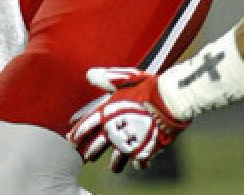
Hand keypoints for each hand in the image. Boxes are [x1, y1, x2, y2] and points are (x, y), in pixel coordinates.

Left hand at [68, 67, 189, 172]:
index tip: (72, 139)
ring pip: (117, 159)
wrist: (171, 101)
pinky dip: (139, 162)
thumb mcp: (125, 78)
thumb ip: (106, 79)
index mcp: (108, 112)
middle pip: (97, 145)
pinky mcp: (146, 151)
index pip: (87, 126)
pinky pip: (139, 162)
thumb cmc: (149, 86)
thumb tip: (89, 75)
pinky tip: (138, 163)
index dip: (78, 133)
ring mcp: (130, 143)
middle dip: (91, 150)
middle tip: (87, 155)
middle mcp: (115, 130)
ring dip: (115, 163)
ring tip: (113, 167)